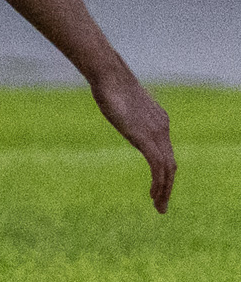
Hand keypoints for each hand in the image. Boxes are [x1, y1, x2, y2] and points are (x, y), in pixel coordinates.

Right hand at [90, 64, 175, 213]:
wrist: (109, 74)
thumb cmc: (109, 84)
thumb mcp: (122, 103)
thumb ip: (126, 114)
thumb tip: (118, 112)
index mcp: (159, 120)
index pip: (166, 152)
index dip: (164, 172)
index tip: (156, 187)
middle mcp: (163, 128)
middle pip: (171, 164)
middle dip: (168, 186)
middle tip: (160, 205)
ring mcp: (157, 133)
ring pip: (168, 169)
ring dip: (165, 190)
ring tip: (159, 207)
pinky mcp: (147, 138)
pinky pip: (159, 167)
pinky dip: (159, 184)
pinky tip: (153, 195)